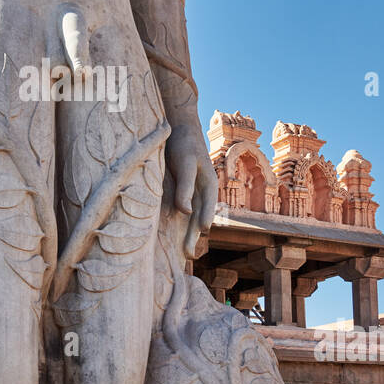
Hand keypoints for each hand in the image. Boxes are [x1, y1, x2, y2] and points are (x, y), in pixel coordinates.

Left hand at [165, 121, 217, 257]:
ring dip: (188, 233)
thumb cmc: (184, 143)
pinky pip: (184, 210)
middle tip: (188, 255)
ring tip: (184, 251)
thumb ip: (185, 187)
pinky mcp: (183, 190)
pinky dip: (181, 223)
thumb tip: (185, 212)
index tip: (200, 234)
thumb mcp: (184, 164)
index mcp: (209, 184)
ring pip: (192, 217)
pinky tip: (175, 233)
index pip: (206, 208)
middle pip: (199, 217)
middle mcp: (203, 191)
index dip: (202, 222)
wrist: (179, 128)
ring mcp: (194, 191)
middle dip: (194, 235)